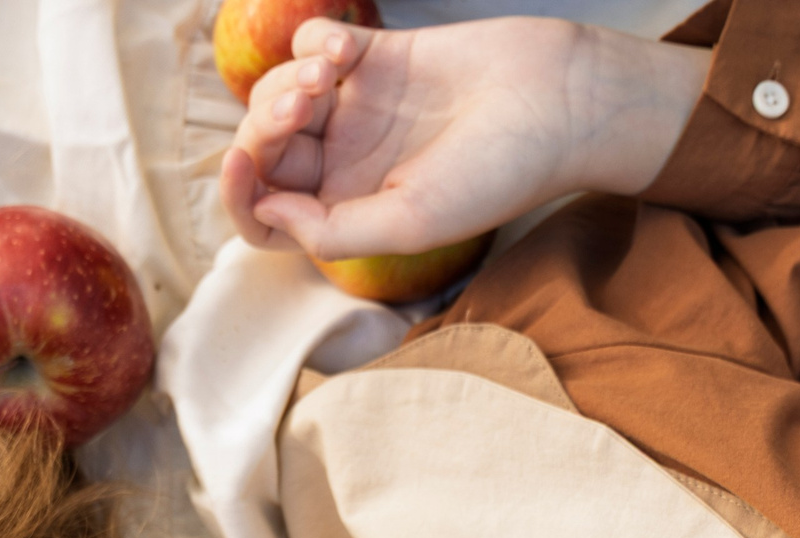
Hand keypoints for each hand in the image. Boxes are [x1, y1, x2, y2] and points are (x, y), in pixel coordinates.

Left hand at [218, 17, 707, 261]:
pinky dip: (315, 43)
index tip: (239, 165)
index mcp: (352, 214)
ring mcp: (360, 111)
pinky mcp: (378, 58)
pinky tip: (345, 51)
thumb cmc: (498, 172)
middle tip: (303, 109)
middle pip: (268, 152)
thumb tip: (268, 213)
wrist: (560, 100)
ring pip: (281, 96)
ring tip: (326, 79)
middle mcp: (349, 165)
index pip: (270, 217)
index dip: (241, 197)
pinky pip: (314, 47)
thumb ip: (334, 231)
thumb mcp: (413, 222)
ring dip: (285, 83)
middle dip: (265, 128)